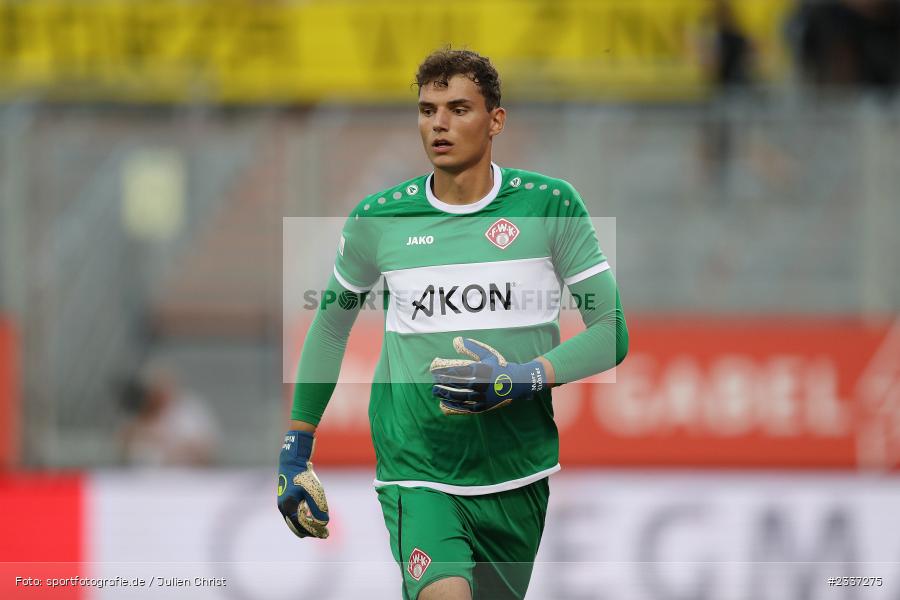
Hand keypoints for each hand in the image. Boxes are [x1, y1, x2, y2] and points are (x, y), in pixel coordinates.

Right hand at [277, 431, 329, 537]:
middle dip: (311, 532)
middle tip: (325, 534)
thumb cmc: (303, 475)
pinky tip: (313, 516)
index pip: (303, 526)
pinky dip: (304, 520)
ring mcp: (283, 506)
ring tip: (321, 526)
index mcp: (288, 508)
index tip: (326, 534)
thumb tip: (324, 523)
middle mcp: (283, 509)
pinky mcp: (286, 501)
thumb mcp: (314, 491)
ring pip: (295, 523)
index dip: (315, 531)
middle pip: (297, 529)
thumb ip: (319, 508)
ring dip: (308, 526)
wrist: (292, 461)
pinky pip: (295, 516)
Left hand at [430, 337, 546, 414]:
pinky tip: (444, 403)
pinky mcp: (483, 405)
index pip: (457, 372)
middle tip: (433, 383)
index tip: (434, 372)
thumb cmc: (499, 366)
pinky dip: (453, 405)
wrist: (516, 382)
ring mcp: (482, 396)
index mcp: (480, 370)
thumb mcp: (487, 354)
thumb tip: (456, 341)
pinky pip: (465, 407)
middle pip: (456, 385)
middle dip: (442, 385)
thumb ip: (471, 347)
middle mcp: (480, 384)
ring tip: (436, 392)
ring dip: (445, 395)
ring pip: (459, 397)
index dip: (443, 372)